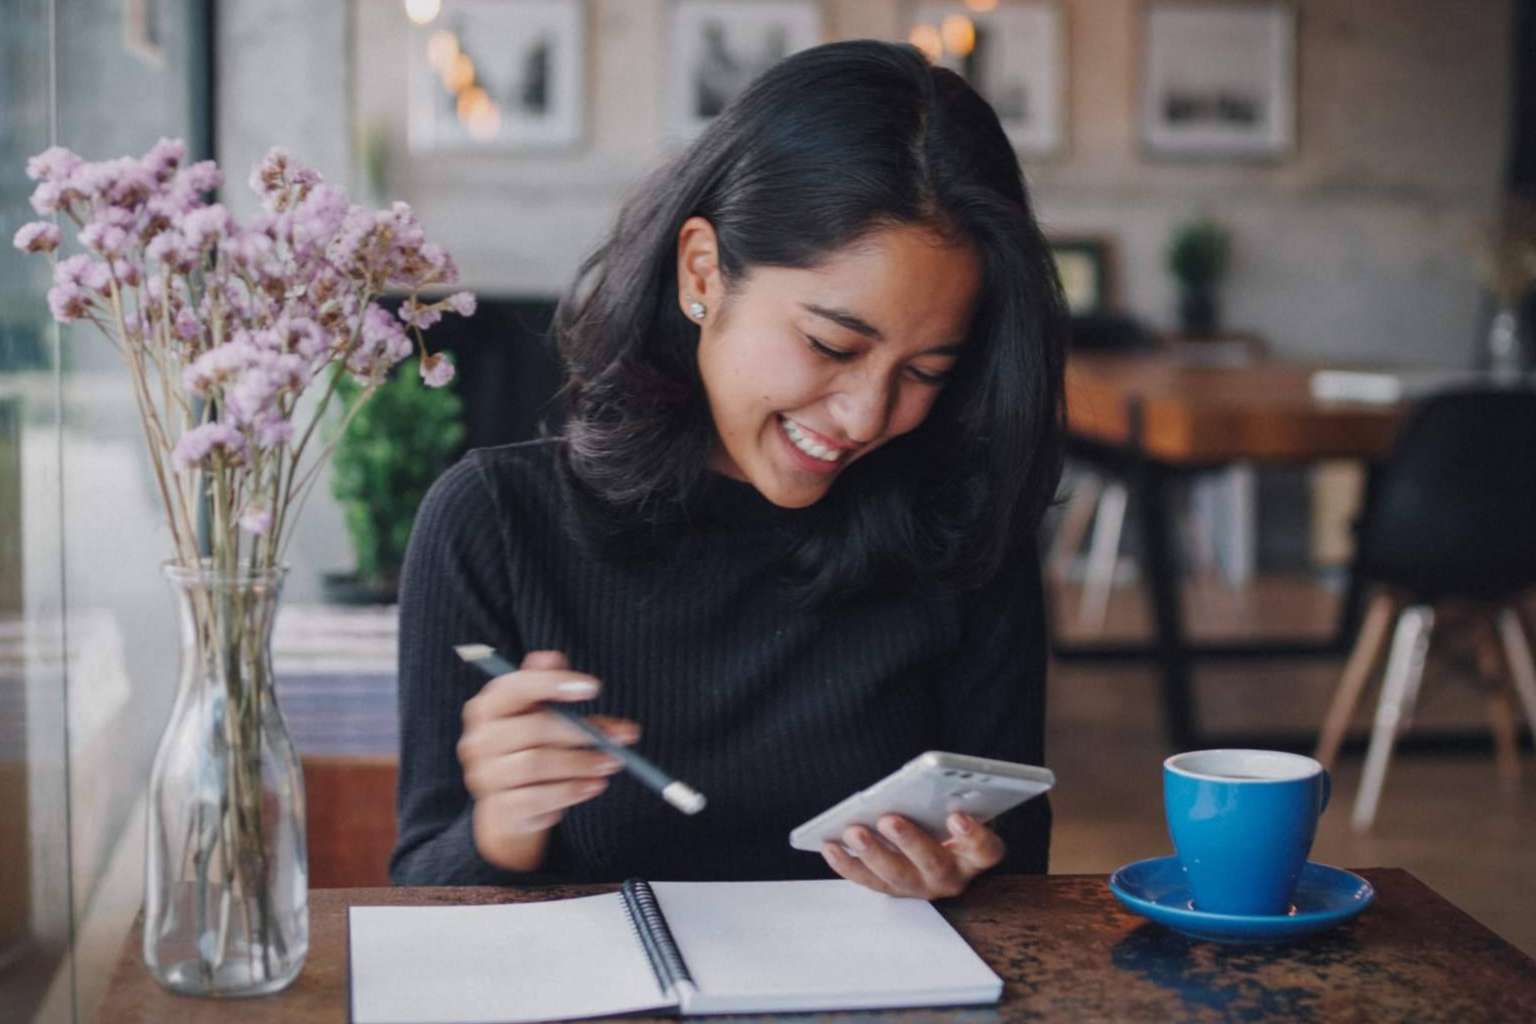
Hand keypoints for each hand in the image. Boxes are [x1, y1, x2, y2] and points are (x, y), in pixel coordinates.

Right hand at [458, 650, 640, 870]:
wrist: (509, 812)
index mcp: (487, 707)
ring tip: (611, 763)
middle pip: (533, 728)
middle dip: (583, 732)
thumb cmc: (531, 751)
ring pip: (537, 764)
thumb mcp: (542, 716)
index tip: (594, 687)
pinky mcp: (498, 809)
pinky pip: (538, 798)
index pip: (515, 687)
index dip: (553, 683)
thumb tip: (561, 663)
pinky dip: (571, 791)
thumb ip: (552, 688)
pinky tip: (592, 786)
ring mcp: (484, 776)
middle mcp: (479, 739)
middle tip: (621, 737)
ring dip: (581, 763)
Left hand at [820, 813, 1004, 898]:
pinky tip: (830, 845)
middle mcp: (953, 875)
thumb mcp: (956, 804)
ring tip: (853, 831)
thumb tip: (926, 780)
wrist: (940, 838)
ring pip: (898, 878)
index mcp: (976, 853)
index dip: (975, 836)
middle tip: (888, 820)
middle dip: (910, 842)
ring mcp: (922, 886)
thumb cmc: (947, 813)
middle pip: (935, 865)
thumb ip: (949, 797)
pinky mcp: (894, 889)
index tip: (957, 817)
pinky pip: (869, 881)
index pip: (986, 849)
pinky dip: (848, 864)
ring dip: (873, 854)